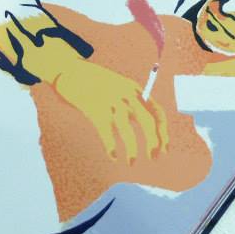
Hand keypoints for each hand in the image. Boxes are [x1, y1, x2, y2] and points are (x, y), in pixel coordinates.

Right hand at [51, 61, 168, 162]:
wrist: (70, 71)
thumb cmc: (96, 83)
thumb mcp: (119, 87)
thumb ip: (133, 102)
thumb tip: (150, 129)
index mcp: (134, 90)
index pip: (157, 112)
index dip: (163, 133)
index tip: (164, 150)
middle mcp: (125, 94)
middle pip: (147, 121)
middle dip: (153, 142)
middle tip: (153, 157)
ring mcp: (110, 101)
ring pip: (127, 129)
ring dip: (132, 149)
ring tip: (131, 162)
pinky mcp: (94, 108)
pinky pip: (106, 132)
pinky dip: (111, 146)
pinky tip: (113, 155)